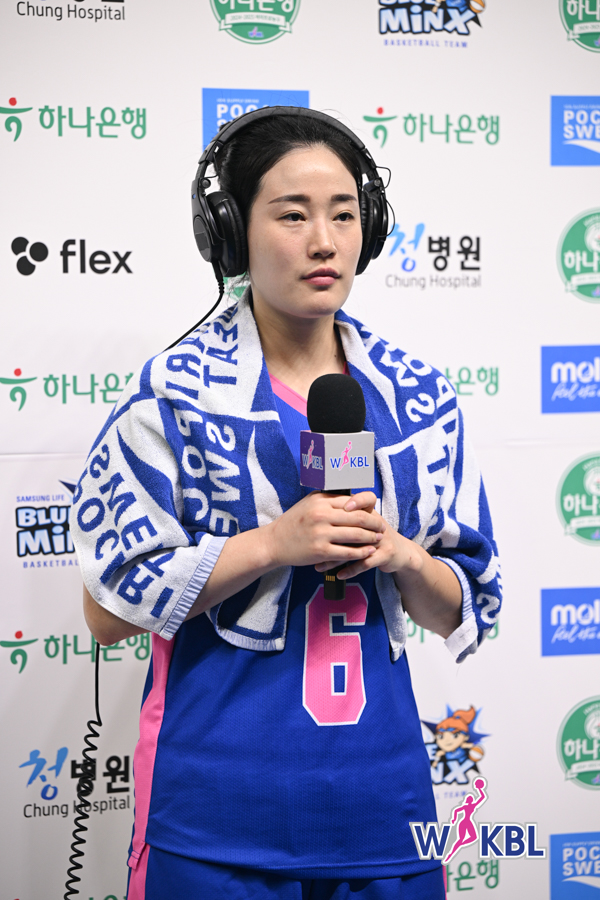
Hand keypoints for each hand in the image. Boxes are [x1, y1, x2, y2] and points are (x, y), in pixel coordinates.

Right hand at [267, 490, 384, 569]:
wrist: (274, 542)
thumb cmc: (293, 522)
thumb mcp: (309, 504)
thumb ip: (329, 500)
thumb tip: (352, 498)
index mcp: (320, 501)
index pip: (352, 502)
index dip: (368, 507)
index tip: (375, 512)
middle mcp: (322, 515)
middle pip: (358, 518)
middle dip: (374, 523)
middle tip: (382, 527)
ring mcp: (321, 534)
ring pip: (356, 535)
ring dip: (370, 538)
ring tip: (378, 538)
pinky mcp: (320, 551)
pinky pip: (347, 552)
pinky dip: (361, 552)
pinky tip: (368, 552)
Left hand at [313, 504, 409, 578]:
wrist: (400, 552)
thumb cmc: (374, 535)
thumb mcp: (364, 522)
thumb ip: (346, 516)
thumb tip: (318, 511)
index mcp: (371, 512)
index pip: (367, 499)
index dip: (357, 501)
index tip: (343, 507)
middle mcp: (377, 523)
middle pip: (358, 525)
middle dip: (334, 536)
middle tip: (313, 543)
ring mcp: (382, 539)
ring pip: (358, 547)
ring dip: (336, 559)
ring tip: (319, 566)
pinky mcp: (386, 555)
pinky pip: (366, 563)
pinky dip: (350, 570)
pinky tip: (338, 574)